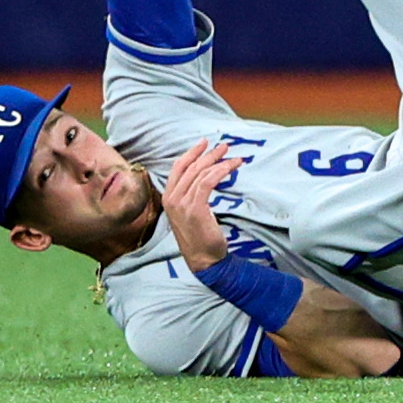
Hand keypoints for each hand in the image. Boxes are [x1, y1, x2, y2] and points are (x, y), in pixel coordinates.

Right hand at [161, 139, 241, 272]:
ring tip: (234, 157)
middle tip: (224, 146)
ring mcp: (182, 203)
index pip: (177, 167)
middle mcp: (172, 198)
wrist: (203, 260)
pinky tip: (232, 168)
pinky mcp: (195, 208)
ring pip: (201, 173)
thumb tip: (202, 175)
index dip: (191, 153)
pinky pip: (208, 182)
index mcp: (167, 197)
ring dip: (220, 162)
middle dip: (208, 154)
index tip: (204, 143)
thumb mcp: (188, 213)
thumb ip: (189, 195)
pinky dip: (221, 171)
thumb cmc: (199, 237)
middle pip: (190, 167)